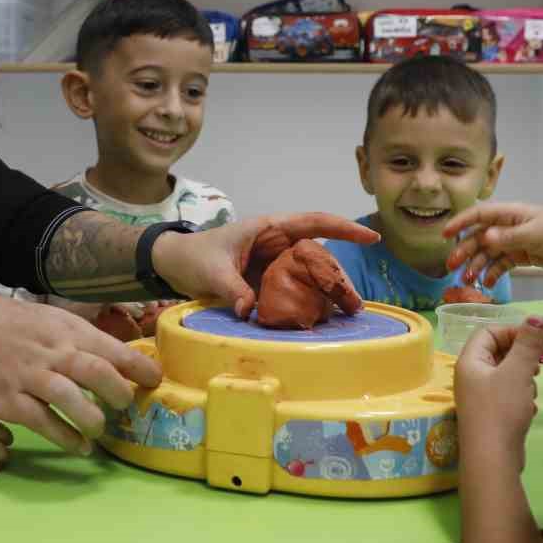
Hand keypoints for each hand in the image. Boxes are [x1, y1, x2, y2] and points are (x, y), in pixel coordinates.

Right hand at [0, 290, 161, 454]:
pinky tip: (79, 446)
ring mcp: (28, 376)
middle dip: (118, 393)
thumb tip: (118, 361)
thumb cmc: (10, 325)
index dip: (138, 367)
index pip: (110, 348)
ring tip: (100, 429)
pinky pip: (42, 422)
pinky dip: (64, 437)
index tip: (155, 381)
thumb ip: (80, 339)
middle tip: (126, 407)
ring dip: (92, 418)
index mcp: (64, 329)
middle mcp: (50, 351)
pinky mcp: (8, 400)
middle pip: (95, 372)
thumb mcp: (49, 319)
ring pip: (69, 398)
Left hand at [152, 213, 379, 318]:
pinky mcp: (268, 283)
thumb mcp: (211, 272)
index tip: (371, 237)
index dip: (343, 229)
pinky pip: (294, 290)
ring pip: (310, 275)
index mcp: (268, 229)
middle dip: (339, 275)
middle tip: (355, 302)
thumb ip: (233, 289)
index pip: (313, 223)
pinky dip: (308, 303)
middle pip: (318, 255)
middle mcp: (277, 244)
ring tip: (346, 314)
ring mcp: (274, 264)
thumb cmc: (192, 257)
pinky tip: (320, 319)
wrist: (172, 264)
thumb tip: (251, 311)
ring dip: (327, 292)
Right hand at [442, 203, 542, 286]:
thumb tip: (484, 237)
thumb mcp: (533, 233)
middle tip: (451, 267)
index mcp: (509, 213)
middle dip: (464, 251)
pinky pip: (502, 264)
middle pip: (479, 237)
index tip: (444, 235)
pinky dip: (493, 273)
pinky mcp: (522, 255)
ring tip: (467, 281)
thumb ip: (507, 237)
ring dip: (477, 266)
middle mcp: (508, 226)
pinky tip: (488, 284)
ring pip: (488, 253)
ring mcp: (514, 241)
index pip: (478, 215)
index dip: (460, 223)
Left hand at [455, 317, 542, 473]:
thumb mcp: (518, 372)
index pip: (488, 332)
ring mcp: (479, 397)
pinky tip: (528, 409)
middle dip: (521, 357)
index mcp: (469, 361)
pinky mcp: (490, 415)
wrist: (492, 459)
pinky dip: (521, 397)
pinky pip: (508, 395)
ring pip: (506, 375)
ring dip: (523, 379)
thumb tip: (538, 317)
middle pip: (498, 353)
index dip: (512, 332)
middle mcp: (470, 377)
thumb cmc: (501, 410)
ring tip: (530, 390)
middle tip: (536, 367)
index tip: (535, 342)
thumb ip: (529, 344)